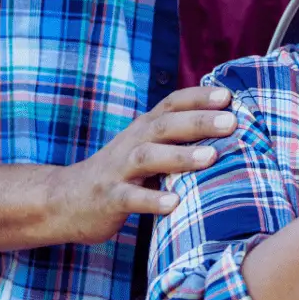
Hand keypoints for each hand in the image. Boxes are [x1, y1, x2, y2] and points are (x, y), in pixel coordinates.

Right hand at [51, 86, 235, 244]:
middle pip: (166, 125)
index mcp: (145, 127)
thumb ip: (177, 136)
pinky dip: (152, 200)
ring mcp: (119, 170)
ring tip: (211, 158)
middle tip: (232, 122)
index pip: (173, 103)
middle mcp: (133, 141)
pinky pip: (131, 198)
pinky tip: (175, 204)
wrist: (66, 199)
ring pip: (149, 157)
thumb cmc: (123, 171)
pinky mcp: (109, 199)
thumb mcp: (147, 146)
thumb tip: (229, 126)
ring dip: (180, 156)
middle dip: (199, 122)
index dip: (199, 97)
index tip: (229, 95)